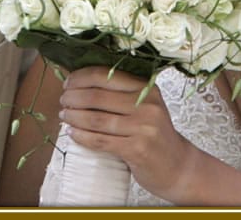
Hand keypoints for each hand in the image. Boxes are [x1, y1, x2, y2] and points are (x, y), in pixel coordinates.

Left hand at [59, 66, 196, 202]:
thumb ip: (120, 93)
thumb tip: (80, 81)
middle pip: (97, 97)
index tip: (68, 82)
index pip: (106, 75)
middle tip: (63, 101)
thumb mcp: (145, 105)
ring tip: (64, 116)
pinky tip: (73, 133)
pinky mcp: (136, 149)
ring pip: (96, 119)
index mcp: (147, 87)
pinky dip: (82, 137)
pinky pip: (100, 140)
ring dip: (74, 117)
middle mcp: (147, 104)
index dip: (81, 77)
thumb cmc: (155, 134)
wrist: (178, 165)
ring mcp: (143, 127)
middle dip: (73, 97)